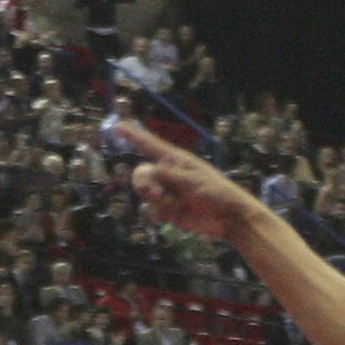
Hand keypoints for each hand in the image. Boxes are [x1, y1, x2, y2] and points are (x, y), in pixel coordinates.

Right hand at [121, 122, 266, 241]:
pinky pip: (153, 209)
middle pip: (141, 174)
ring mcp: (166, 191)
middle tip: (160, 193)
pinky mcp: (167, 209)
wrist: (226, 217)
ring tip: (176, 204)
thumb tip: (146, 171)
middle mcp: (167, 174)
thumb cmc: (215, 192)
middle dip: (146, 185)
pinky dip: (161, 212)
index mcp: (175, 160)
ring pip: (145, 194)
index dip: (133, 136)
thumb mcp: (192, 179)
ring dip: (157, 200)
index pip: (150, 145)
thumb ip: (167, 175)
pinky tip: (177, 213)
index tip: (118, 127)